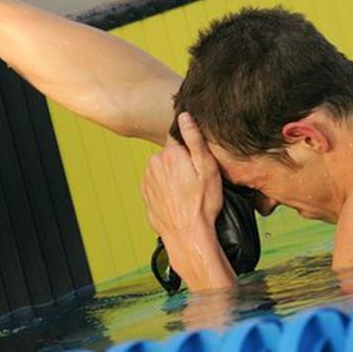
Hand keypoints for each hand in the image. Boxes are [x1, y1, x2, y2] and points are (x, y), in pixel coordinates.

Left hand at [142, 112, 234, 289]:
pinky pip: (156, 183)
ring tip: (187, 191)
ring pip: (162, 169)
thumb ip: (194, 139)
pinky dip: (165, 188)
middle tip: (195, 179)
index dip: (189, 146)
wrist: (187, 235)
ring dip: (172, 175)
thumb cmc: (202, 204)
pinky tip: (177, 198)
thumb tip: (184, 116)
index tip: (197, 159)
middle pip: (170, 153)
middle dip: (181, 162)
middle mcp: (154, 164)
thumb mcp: (207, 168)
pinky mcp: (145, 193)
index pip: (178, 137)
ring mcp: (147, 179)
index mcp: (170, 154)